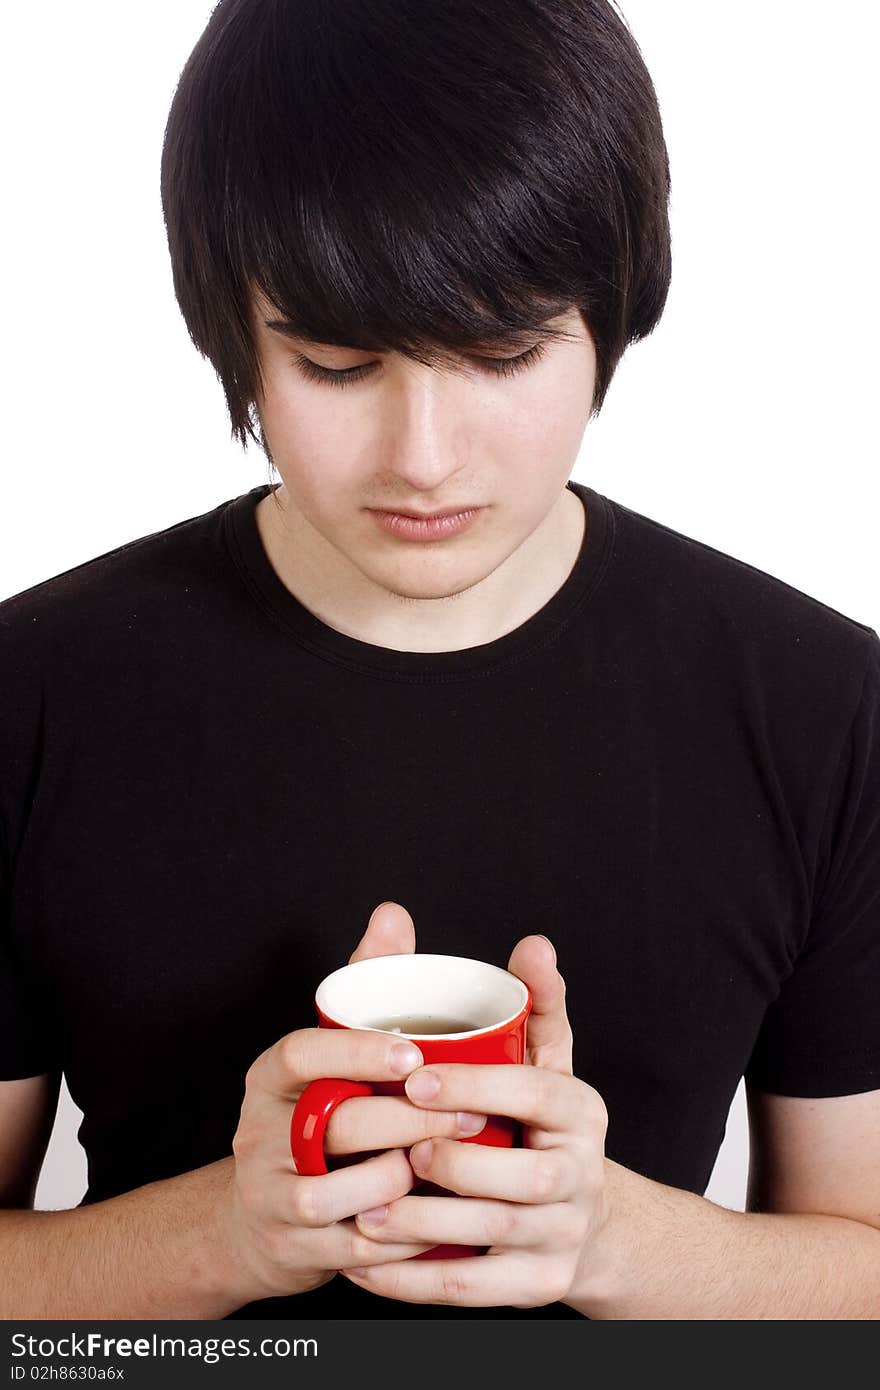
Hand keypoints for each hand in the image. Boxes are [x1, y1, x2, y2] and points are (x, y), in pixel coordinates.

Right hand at [221, 903, 486, 1302]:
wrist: (261, 1219)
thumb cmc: (317, 1114)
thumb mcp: (329, 1053)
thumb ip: (363, 985)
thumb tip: (393, 914)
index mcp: (268, 1079)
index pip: (302, 1054)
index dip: (358, 1053)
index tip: (415, 1054)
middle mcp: (259, 1134)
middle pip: (335, 1124)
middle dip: (410, 1120)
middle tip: (471, 1115)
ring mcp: (271, 1195)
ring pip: (338, 1193)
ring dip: (403, 1182)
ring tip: (449, 1165)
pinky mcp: (290, 1249)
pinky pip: (352, 1248)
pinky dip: (398, 1236)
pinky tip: (437, 1219)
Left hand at [342, 935, 609, 1307]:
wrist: (585, 1220)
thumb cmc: (543, 1124)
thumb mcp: (546, 1062)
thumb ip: (534, 1004)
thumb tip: (533, 944)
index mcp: (581, 1111)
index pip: (536, 1094)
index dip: (476, 1088)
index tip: (415, 1082)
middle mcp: (582, 1176)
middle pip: (521, 1176)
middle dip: (453, 1164)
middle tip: (394, 1150)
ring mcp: (563, 1236)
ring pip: (492, 1235)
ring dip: (424, 1224)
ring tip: (365, 1211)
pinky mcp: (539, 1287)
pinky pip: (472, 1291)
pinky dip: (412, 1282)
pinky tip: (364, 1265)